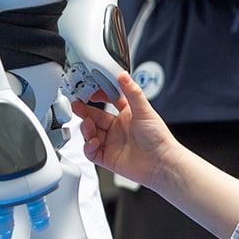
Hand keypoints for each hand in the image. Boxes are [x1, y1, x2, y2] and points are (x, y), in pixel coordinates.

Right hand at [71, 71, 180, 191]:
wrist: (161, 164)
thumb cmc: (158, 138)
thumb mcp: (144, 110)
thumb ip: (132, 92)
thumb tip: (123, 75)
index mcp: (127, 114)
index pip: (109, 100)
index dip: (99, 95)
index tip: (91, 91)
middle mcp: (118, 128)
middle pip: (95, 117)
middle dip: (84, 111)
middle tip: (77, 106)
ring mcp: (112, 143)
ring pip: (91, 134)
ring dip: (86, 129)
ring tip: (88, 125)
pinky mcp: (108, 158)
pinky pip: (92, 152)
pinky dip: (88, 147)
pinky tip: (93, 143)